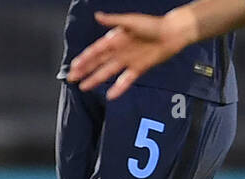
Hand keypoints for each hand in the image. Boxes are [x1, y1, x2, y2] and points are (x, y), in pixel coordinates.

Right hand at [68, 11, 190, 96]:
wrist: (172, 33)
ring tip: (84, 87)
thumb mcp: (131, 21)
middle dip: (84, 70)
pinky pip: (126, 80)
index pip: (96, 50)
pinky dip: (118, 88)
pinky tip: (110, 95)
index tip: (74, 66)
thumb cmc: (153, 24)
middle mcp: (119, 51)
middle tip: (72, 78)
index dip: (84, 58)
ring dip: (95, 79)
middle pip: (98, 63)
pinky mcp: (138, 68)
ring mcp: (128, 60)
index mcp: (115, 38)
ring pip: (107, 72)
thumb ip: (114, 20)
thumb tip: (97, 16)